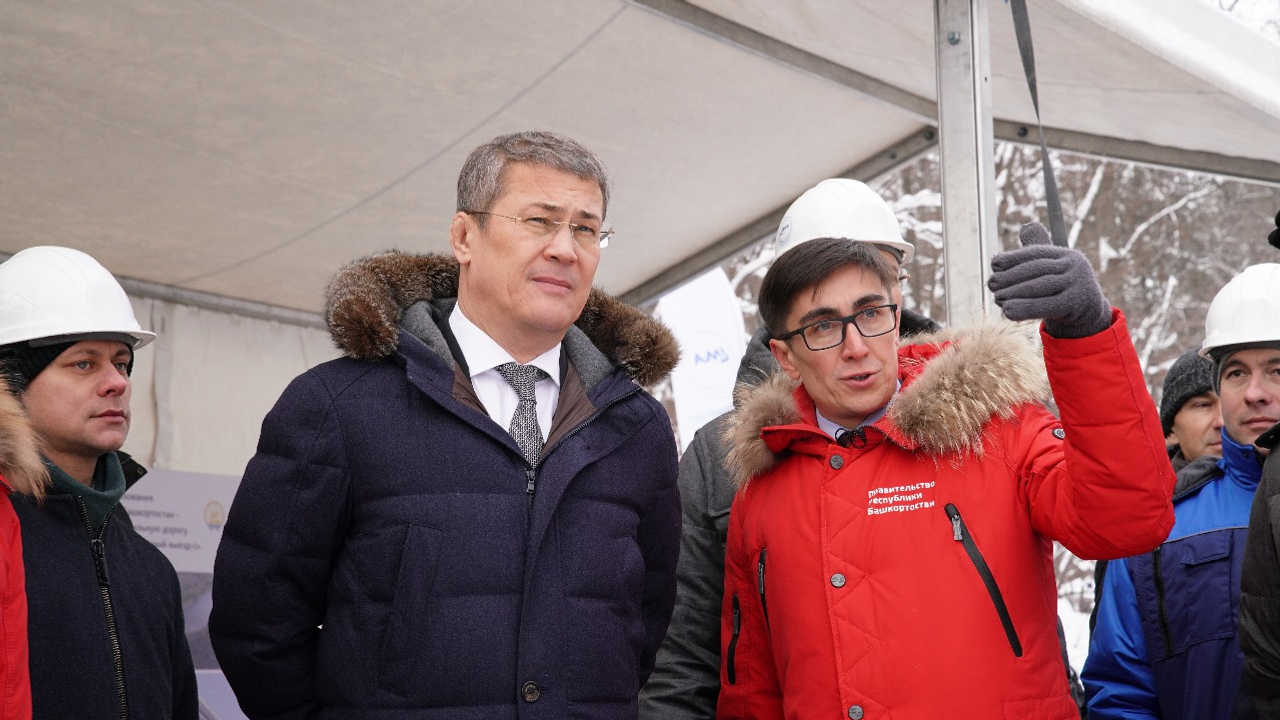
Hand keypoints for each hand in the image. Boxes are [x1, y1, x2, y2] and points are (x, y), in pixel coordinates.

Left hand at [988, 222, 1111, 337]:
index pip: (1037, 253)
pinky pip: (1047, 306)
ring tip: (996, 298)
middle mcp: (1075, 266)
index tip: (994, 263)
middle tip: (990, 284)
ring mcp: (1079, 284)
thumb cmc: (1063, 290)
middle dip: (1010, 276)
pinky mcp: (1076, 304)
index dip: (1014, 257)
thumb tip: (1025, 226)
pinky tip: (1007, 311)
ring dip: (1014, 292)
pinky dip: (1025, 308)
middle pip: (1037, 269)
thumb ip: (1038, 253)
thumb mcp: (1054, 270)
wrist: (1088, 316)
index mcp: (1067, 255)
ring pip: (1040, 286)